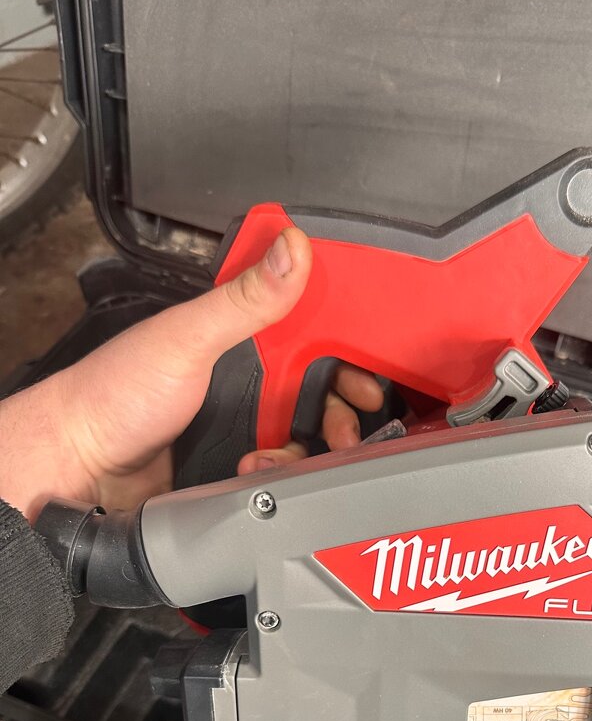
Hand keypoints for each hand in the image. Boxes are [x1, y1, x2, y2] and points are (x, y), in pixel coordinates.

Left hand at [0, 227, 382, 520]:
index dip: (352, 335)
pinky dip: (288, 471)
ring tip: (317, 448)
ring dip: (322, 443)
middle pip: (325, 380)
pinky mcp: (242, 459)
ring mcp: (246, 417)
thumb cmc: (114, 395)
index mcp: (237, 329)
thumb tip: (291, 250)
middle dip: (349, 401)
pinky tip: (263, 469)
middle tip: (356, 414)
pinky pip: (289, 466)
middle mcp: (247, 371)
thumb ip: (243, 299)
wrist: (84, 468)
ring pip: (313, 428)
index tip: (377, 353)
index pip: (311, 320)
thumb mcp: (188, 338)